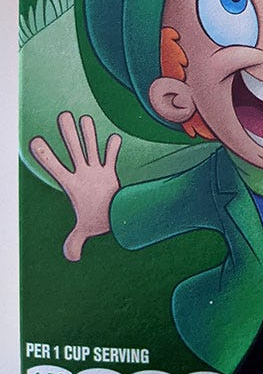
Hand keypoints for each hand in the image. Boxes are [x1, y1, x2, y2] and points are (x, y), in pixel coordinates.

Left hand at [29, 112, 120, 260]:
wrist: (117, 216)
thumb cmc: (100, 220)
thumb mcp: (84, 230)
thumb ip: (75, 241)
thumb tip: (72, 257)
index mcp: (73, 185)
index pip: (56, 167)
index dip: (45, 155)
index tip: (34, 140)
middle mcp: (84, 173)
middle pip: (74, 149)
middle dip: (68, 133)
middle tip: (63, 115)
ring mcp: (97, 170)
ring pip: (91, 147)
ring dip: (88, 133)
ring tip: (84, 118)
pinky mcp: (111, 171)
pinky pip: (111, 155)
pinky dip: (113, 147)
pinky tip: (113, 138)